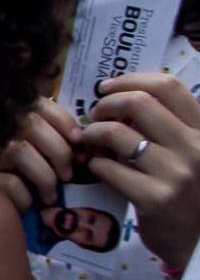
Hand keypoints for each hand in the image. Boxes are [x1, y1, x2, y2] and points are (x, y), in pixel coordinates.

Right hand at [0, 98, 78, 211]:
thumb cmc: (18, 196)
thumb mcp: (39, 165)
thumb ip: (52, 147)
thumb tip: (80, 140)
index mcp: (4, 126)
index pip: (33, 105)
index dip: (60, 119)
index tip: (78, 140)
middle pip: (28, 124)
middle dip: (58, 150)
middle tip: (68, 174)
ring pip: (19, 149)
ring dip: (45, 175)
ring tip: (51, 195)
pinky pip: (9, 181)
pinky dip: (26, 196)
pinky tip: (29, 207)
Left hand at [81, 72, 199, 269]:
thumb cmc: (191, 193)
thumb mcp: (191, 153)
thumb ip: (167, 127)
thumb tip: (121, 99)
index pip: (169, 86)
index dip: (131, 80)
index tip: (106, 88)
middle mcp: (197, 147)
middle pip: (139, 103)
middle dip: (106, 105)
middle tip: (94, 117)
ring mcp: (178, 173)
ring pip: (117, 134)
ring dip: (93, 135)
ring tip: (90, 144)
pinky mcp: (155, 199)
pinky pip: (108, 168)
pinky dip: (94, 165)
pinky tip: (97, 169)